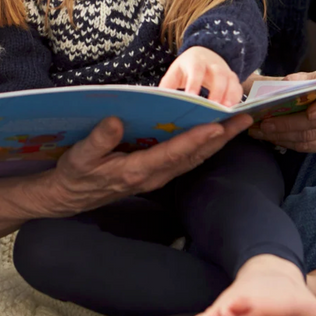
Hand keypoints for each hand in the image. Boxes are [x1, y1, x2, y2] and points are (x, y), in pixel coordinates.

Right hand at [42, 114, 252, 217]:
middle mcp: (153, 176)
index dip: (196, 139)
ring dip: (218, 141)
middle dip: (221, 138)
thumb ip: (98, 140)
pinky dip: (203, 146)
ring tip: (238, 124)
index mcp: (137, 171)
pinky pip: (186, 159)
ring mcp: (157, 176)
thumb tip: (116, 121)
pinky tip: (214, 134)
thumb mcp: (80, 156)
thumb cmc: (75, 174)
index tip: (217, 125)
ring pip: (194, 158)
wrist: (70, 197)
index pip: (173, 153)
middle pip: (194, 156)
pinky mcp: (156, 173)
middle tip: (245, 119)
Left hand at [158, 46, 242, 105]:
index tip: (192, 96)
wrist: (204, 54)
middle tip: (214, 106)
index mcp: (195, 61)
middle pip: (219, 75)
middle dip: (217, 90)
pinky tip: (233, 111)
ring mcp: (225, 71)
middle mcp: (213, 65)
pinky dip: (237, 99)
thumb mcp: (175, 72)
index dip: (195, 83)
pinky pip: (238, 88)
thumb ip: (168, 85)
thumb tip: (159, 101)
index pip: (196, 70)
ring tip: (227, 110)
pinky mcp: (233, 80)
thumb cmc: (187, 68)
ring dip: (230, 95)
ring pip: (231, 81)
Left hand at [246, 72, 315, 152]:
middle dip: (288, 124)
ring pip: (308, 137)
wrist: (308, 97)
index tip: (309, 113)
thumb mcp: (301, 77)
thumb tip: (285, 85)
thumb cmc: (304, 85)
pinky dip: (285, 142)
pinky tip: (270, 136)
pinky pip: (306, 147)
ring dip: (281, 135)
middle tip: (265, 123)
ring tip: (260, 130)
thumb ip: (295, 80)